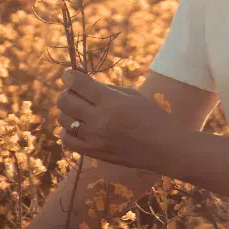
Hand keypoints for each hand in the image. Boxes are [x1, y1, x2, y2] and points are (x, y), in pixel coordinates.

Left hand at [55, 69, 184, 171]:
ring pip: (63, 119)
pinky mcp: (93, 153)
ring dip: (68, 112)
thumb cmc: (153, 117)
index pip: (77, 83)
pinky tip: (77, 127)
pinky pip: (66, 140)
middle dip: (67, 92)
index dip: (69, 75)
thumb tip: (83, 84)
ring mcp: (94, 138)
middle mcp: (99, 120)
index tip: (70, 75)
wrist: (165, 149)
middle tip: (77, 94)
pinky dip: (67, 132)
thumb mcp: (132, 95)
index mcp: (111, 102)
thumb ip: (107, 89)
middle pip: (64, 100)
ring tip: (80, 111)